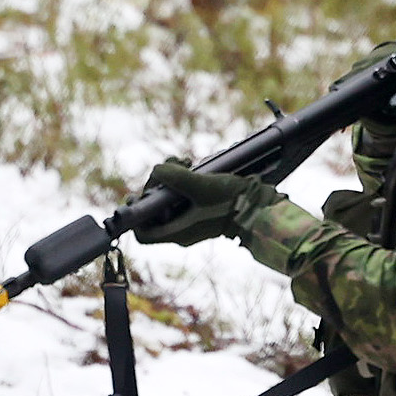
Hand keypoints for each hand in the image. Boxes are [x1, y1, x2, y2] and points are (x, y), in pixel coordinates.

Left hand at [135, 158, 270, 246]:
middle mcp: (181, 228)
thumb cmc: (232, 201)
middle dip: (156, 185)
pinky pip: (182, 195)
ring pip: (168, 199)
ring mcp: (191, 218)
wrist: (259, 205)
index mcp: (178, 231)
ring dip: (169, 177)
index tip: (138, 196)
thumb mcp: (201, 185)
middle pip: (154, 210)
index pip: (144, 234)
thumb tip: (157, 170)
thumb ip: (176, 177)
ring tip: (182, 161)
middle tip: (169, 166)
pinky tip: (190, 165)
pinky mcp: (200, 208)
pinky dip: (181, 179)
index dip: (136, 216)